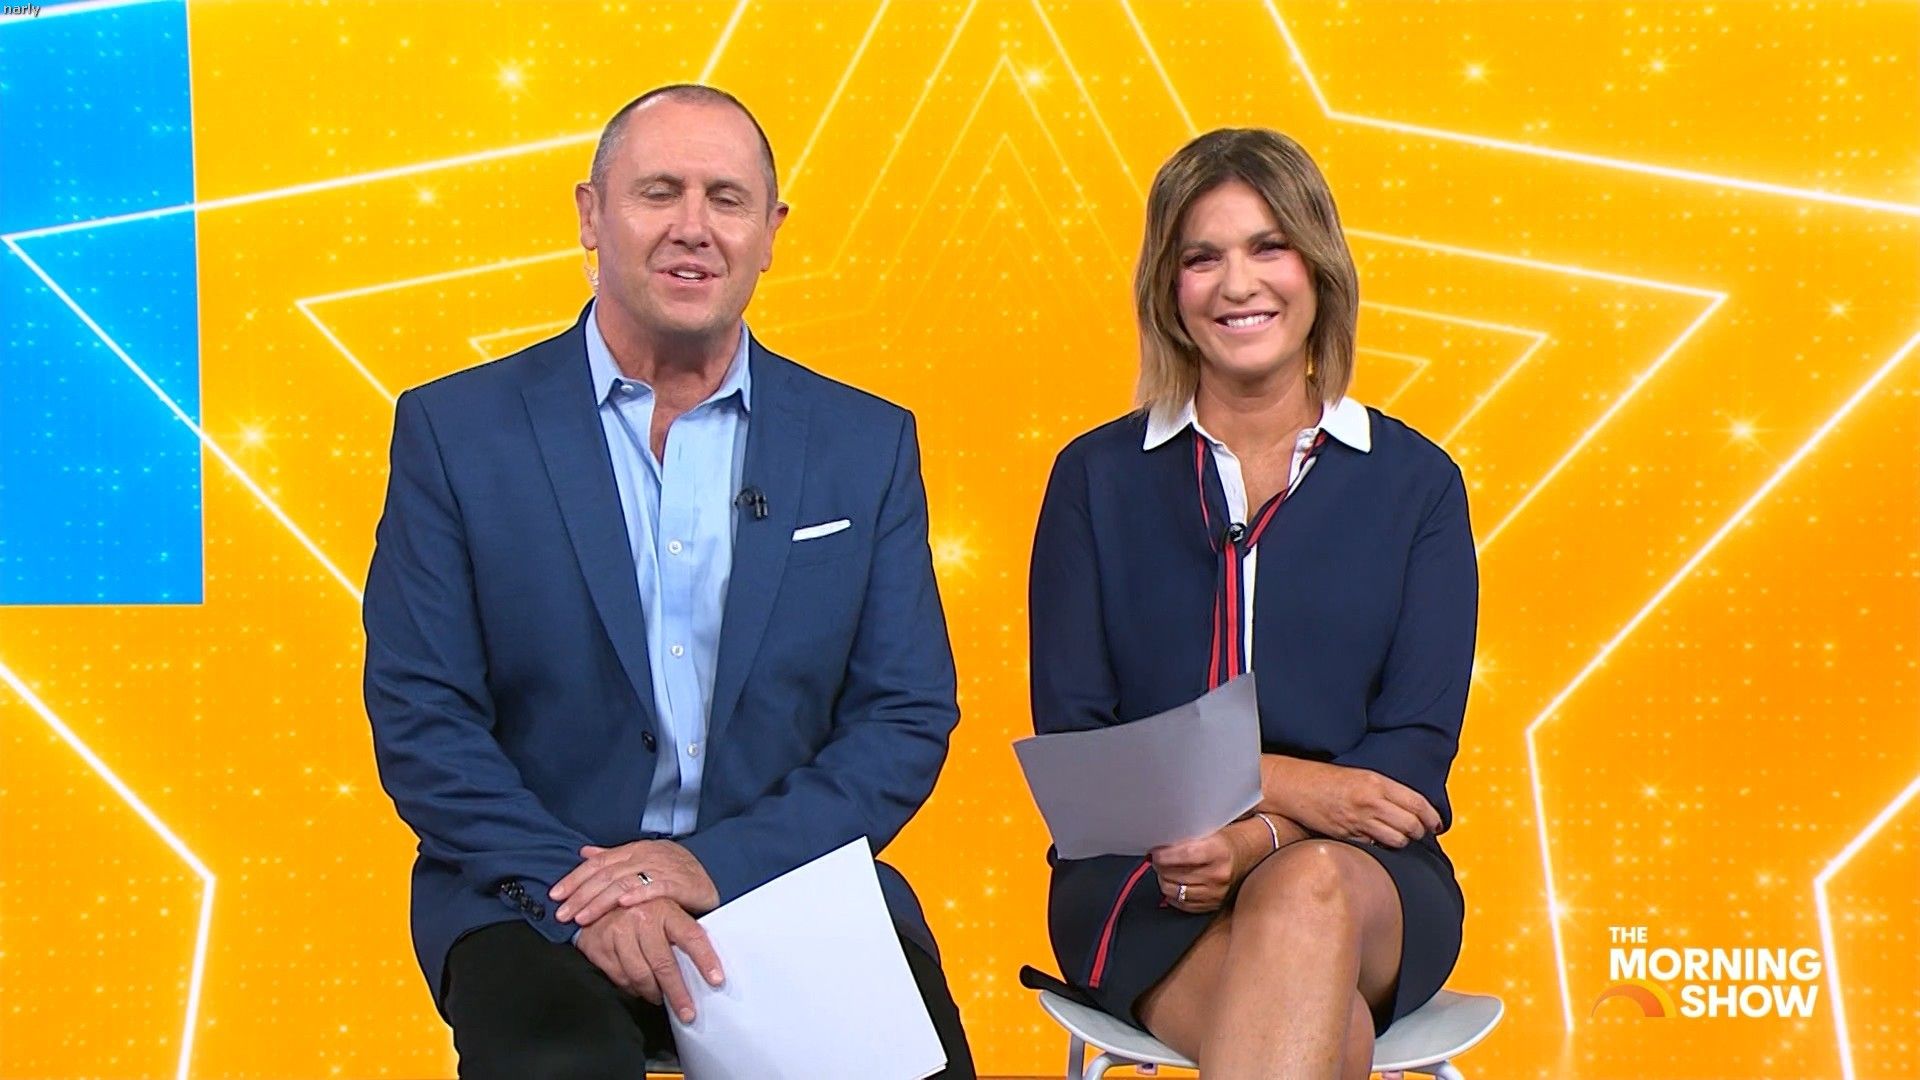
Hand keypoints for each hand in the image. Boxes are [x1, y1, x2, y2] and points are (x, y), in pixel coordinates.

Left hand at [552, 839, 719, 925]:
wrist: (715, 870)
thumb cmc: (675, 869)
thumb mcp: (643, 859)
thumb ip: (614, 857)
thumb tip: (584, 853)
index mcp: (634, 850)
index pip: (597, 863)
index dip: (574, 879)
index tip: (555, 895)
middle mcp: (644, 856)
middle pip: (605, 875)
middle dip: (580, 895)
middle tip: (563, 914)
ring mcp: (662, 869)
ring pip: (624, 883)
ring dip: (600, 901)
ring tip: (583, 917)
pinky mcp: (679, 883)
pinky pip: (656, 888)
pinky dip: (638, 895)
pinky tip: (622, 906)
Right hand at [575, 898, 724, 1021]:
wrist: (597, 895)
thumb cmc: (642, 907)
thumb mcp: (667, 906)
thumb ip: (684, 929)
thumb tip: (710, 958)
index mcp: (666, 909)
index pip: (691, 936)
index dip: (705, 959)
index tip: (716, 980)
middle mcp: (643, 918)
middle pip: (664, 964)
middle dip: (678, 993)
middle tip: (688, 1013)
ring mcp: (619, 931)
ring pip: (640, 975)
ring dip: (653, 993)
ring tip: (660, 999)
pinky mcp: (598, 944)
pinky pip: (620, 977)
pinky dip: (631, 987)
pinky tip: (638, 988)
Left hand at [1149, 818, 1269, 912]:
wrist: (1249, 854)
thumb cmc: (1226, 840)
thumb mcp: (1211, 831)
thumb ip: (1188, 838)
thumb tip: (1160, 845)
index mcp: (1219, 852)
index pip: (1184, 855)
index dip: (1164, 855)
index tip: (1155, 852)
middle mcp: (1218, 875)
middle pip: (1176, 875)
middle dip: (1160, 867)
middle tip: (1157, 859)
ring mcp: (1216, 894)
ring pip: (1175, 892)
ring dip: (1164, 880)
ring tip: (1165, 870)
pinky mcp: (1213, 906)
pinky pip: (1183, 904)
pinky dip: (1173, 895)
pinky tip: (1174, 883)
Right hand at [1275, 759, 1441, 847]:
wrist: (1294, 786)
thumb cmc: (1326, 780)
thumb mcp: (1360, 776)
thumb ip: (1385, 791)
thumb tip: (1410, 808)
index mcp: (1377, 782)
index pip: (1417, 803)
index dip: (1432, 817)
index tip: (1437, 824)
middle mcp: (1370, 801)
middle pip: (1411, 825)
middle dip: (1420, 832)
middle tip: (1420, 832)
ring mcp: (1359, 820)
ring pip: (1397, 841)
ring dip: (1402, 842)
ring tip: (1398, 837)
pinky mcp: (1347, 835)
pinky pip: (1375, 847)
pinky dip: (1381, 847)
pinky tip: (1377, 841)